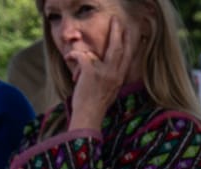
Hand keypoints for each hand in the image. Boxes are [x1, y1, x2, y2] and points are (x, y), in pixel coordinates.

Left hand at [67, 15, 136, 129]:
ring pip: (98, 50)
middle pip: (118, 48)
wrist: (89, 115)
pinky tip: (68, 58)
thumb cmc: (95, 104)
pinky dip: (72, 55)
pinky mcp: (90, 72)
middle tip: (117, 20)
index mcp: (119, 77)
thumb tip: (99, 62)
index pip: (127, 57)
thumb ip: (108, 75)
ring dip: (82, 49)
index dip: (129, 43)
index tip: (131, 33)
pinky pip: (80, 55)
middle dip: (117, 32)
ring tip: (74, 47)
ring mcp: (104, 72)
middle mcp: (114, 74)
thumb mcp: (108, 89)